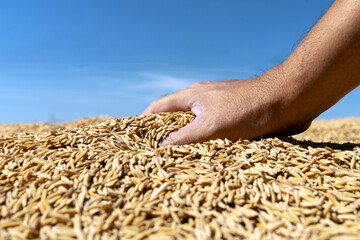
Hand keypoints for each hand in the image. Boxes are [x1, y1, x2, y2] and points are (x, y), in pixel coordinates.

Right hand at [142, 69, 310, 145]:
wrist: (286, 101)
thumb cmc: (247, 109)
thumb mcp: (210, 125)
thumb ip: (183, 137)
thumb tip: (159, 149)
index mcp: (191, 96)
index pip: (158, 107)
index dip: (144, 120)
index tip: (134, 136)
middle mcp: (202, 99)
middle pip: (175, 116)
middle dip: (163, 132)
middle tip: (154, 152)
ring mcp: (218, 107)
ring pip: (194, 124)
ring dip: (185, 138)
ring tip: (176, 157)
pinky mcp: (233, 116)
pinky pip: (211, 130)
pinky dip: (203, 141)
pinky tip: (205, 154)